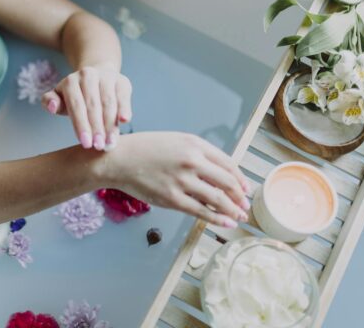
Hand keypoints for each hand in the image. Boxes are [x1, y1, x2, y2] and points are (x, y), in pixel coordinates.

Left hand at [41, 63, 131, 150]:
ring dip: (110, 125)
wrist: (97, 77)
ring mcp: (106, 77)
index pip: (76, 105)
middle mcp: (88, 75)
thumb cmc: (76, 95)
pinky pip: (123, 97)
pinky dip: (124, 108)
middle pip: (93, 105)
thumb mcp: (60, 98)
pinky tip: (125, 121)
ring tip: (110, 143)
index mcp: (70, 81)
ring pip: (109, 103)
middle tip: (98, 146)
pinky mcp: (122, 81)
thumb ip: (50, 101)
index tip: (85, 143)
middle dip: (96, 128)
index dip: (81, 125)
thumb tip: (52, 106)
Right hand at [104, 131, 250, 227]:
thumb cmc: (144, 149)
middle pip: (227, 182)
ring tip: (239, 216)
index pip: (228, 164)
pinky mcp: (172, 199)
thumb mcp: (174, 141)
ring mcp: (182, 181)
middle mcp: (191, 161)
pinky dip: (217, 218)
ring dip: (233, 210)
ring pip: (218, 199)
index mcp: (194, 144)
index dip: (240, 179)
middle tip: (245, 205)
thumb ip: (196, 153)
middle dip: (240, 196)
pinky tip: (225, 222)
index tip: (245, 188)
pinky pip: (201, 211)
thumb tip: (218, 174)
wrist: (118, 159)